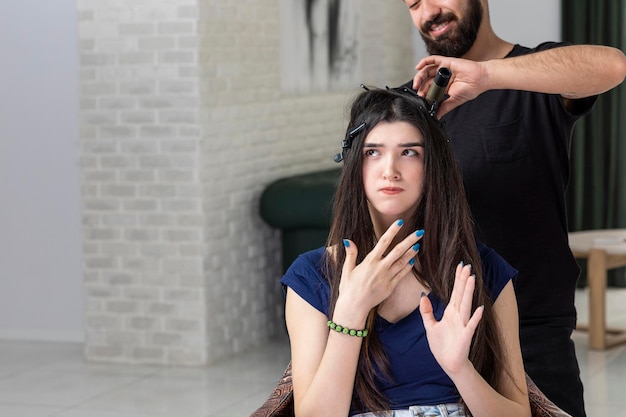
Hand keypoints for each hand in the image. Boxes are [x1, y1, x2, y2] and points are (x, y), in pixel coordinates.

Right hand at [339, 221, 422, 315]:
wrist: (354, 306)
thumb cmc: (348, 288)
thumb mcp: (347, 269)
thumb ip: (351, 254)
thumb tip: (348, 240)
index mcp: (369, 261)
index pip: (384, 242)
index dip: (393, 231)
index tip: (400, 222)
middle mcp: (380, 268)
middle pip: (398, 250)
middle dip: (410, 240)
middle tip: (420, 231)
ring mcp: (387, 277)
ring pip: (403, 262)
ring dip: (412, 252)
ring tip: (419, 243)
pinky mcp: (391, 287)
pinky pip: (402, 274)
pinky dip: (408, 267)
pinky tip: (413, 260)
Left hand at [413, 56, 488, 116]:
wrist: (481, 79)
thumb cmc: (471, 88)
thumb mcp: (454, 101)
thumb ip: (444, 107)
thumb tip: (436, 116)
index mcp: (444, 86)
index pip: (430, 88)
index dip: (424, 92)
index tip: (421, 99)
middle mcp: (442, 77)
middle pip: (426, 79)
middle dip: (420, 86)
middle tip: (419, 93)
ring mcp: (444, 69)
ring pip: (427, 70)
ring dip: (419, 76)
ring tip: (416, 84)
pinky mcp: (447, 62)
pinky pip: (433, 59)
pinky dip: (424, 62)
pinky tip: (418, 67)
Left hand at [420, 262, 483, 376]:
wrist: (448, 364)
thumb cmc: (441, 345)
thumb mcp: (430, 326)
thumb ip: (426, 311)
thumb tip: (422, 296)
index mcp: (450, 313)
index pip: (454, 292)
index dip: (457, 279)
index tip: (460, 266)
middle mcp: (458, 316)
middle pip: (461, 295)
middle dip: (463, 281)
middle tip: (467, 266)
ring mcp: (462, 326)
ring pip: (465, 306)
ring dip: (468, 293)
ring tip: (472, 279)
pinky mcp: (465, 337)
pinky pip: (470, 326)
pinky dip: (475, 318)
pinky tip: (480, 309)